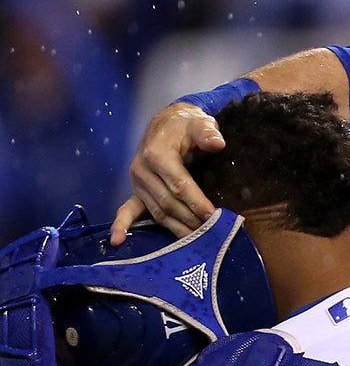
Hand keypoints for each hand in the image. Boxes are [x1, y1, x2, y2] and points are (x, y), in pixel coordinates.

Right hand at [111, 102, 226, 242]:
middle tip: (212, 232)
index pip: (178, 185)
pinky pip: (128, 209)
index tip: (213, 216)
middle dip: (190, 219)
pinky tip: (117, 241)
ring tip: (196, 242)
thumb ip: (208, 132)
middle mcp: (142, 170)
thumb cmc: (186, 126)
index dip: (196, 202)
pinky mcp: (136, 190)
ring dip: (176, 228)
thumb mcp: (199, 123)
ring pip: (157, 211)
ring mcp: (137, 182)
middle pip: (168, 202)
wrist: (167, 124)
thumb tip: (217, 143)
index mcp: (157, 154)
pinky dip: (122, 225)